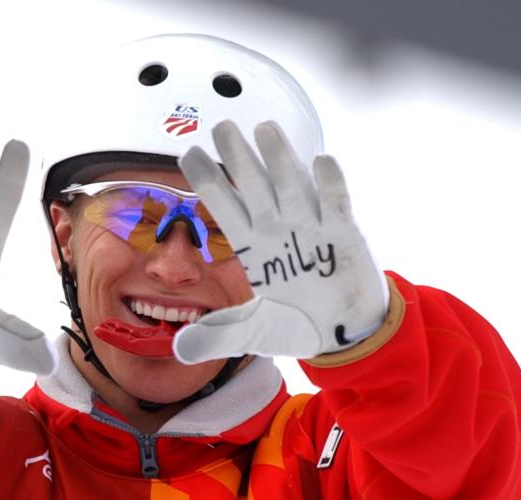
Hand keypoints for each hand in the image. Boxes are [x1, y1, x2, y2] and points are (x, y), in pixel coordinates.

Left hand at [173, 120, 388, 363]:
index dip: (209, 182)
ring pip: (291, 187)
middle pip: (254, 187)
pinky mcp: (344, 236)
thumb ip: (215, 337)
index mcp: (253, 248)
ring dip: (280, 159)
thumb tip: (177, 351)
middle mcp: (278, 230)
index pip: (224, 208)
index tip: (187, 154)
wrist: (344, 334)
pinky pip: (336, 204)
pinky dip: (330, 185)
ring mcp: (311, 229)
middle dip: (238, 158)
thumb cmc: (297, 325)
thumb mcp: (252, 334)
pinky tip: (321, 160)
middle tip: (220, 126)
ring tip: (265, 129)